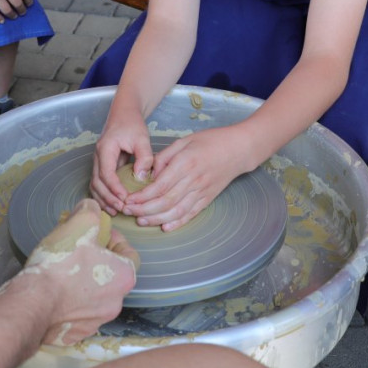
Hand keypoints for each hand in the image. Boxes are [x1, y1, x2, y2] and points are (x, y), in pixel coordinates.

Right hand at [16, 199, 139, 345]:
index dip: (114, 240)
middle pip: (111, 275)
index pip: (129, 254)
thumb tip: (91, 207)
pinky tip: (53, 292)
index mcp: (124, 277)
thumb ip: (90, 210)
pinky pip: (77, 314)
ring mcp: (96, 321)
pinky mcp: (76, 334)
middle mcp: (116, 302)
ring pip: (94, 296)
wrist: (34, 304)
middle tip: (77, 250)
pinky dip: (69, 302)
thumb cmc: (61, 263)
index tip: (98, 234)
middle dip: (96, 260)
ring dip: (83, 282)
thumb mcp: (80, 223)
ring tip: (62, 270)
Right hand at [91, 108, 154, 213]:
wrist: (124, 114)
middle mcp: (97, 156)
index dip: (114, 189)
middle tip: (122, 209)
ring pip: (95, 185)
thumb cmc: (132, 125)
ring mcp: (98, 162)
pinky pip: (99, 183)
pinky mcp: (102, 166)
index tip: (125, 199)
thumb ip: (144, 157)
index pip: (106, 173)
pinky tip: (113, 205)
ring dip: (103, 199)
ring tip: (116, 211)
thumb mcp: (142, 138)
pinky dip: (104, 195)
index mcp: (105, 149)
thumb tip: (140, 178)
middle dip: (108, 198)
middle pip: (97, 182)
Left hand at [125, 127, 251, 231]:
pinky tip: (164, 227)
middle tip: (128, 212)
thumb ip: (165, 157)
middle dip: (143, 210)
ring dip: (156, 219)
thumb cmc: (211, 141)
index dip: (141, 196)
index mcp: (185, 163)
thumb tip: (150, 174)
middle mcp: (193, 180)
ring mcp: (202, 192)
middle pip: (165, 202)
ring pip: (176, 211)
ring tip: (141, 221)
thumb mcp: (184, 141)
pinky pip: (191, 214)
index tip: (128, 199)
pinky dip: (177, 223)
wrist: (238, 149)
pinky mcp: (208, 199)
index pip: (159, 186)